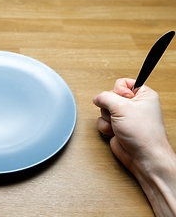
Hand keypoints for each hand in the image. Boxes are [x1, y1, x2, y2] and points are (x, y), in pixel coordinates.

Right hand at [93, 78, 175, 215]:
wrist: (142, 157)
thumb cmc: (143, 133)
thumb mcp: (122, 107)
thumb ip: (105, 97)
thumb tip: (97, 97)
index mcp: (143, 95)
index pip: (123, 82)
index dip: (118, 90)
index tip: (122, 99)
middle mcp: (134, 105)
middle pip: (110, 96)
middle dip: (110, 107)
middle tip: (119, 114)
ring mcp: (125, 117)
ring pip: (104, 110)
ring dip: (107, 119)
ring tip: (118, 125)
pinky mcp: (117, 127)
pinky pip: (103, 121)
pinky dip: (105, 127)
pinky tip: (114, 132)